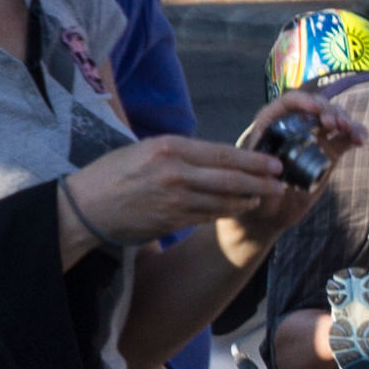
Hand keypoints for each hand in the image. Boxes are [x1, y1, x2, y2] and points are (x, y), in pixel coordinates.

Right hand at [66, 132, 295, 244]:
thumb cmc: (113, 174)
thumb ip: (178, 152)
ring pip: (223, 198)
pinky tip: (239, 208)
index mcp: (171, 148)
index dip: (252, 158)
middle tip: (282, 180)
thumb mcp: (145, 149)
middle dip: (260, 179)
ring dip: (248, 198)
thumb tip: (209, 156)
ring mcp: (175, 199)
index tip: (273, 161)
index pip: (222, 152)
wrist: (85, 208)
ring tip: (266, 195)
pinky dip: (227, 211)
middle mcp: (176, 172)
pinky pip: (208, 215)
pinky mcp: (172, 220)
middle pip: (229, 176)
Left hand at [234, 91, 364, 238]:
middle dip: (327, 110)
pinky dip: (355, 134)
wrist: (269, 213)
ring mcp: (314, 138)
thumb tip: (277, 168)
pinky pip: (345, 138)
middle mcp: (295, 127)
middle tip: (335, 124)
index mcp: (271, 126)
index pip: (287, 104)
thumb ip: (261, 175)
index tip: (316, 111)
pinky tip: (361, 138)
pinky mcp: (329, 152)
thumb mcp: (252, 183)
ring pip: (333, 119)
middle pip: (315, 107)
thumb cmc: (254, 195)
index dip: (303, 102)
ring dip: (344, 120)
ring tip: (351, 131)